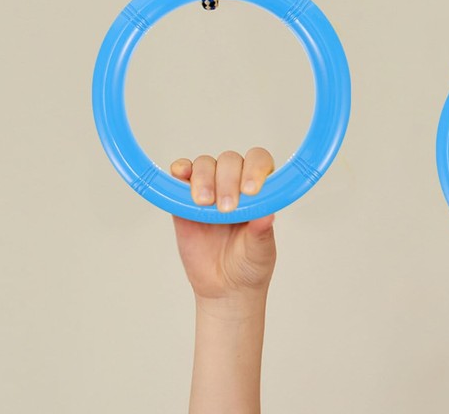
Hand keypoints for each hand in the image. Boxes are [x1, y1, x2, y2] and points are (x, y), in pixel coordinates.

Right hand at [171, 148, 276, 304]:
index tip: (250, 191)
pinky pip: (181, 175)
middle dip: (227, 180)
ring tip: (205, 203)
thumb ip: (262, 232)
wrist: (224, 287)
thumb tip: (267, 215)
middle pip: (229, 161)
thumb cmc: (249, 264)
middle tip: (226, 209)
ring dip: (204, 179)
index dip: (254, 169)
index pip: (259, 162)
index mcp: (259, 189)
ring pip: (205, 164)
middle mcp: (235, 182)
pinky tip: (180, 175)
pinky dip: (180, 170)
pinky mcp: (184, 199)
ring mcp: (210, 188)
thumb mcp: (260, 251)